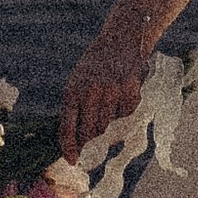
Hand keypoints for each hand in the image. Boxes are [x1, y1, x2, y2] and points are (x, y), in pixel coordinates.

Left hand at [60, 17, 154, 162]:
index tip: (72, 160)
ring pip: (110, 126)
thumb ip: (77, 108)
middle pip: (90, 132)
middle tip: (96, 141)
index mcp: (72, 90)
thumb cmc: (96, 64)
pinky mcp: (130, 91)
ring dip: (110, 124)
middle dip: (92, 140)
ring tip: (111, 106)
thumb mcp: (78, 81)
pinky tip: (123, 96)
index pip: (67, 128)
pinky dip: (125, 112)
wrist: (120, 38)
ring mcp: (111, 92)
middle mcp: (90, 92)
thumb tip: (78, 141)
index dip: (69, 148)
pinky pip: (127, 115)